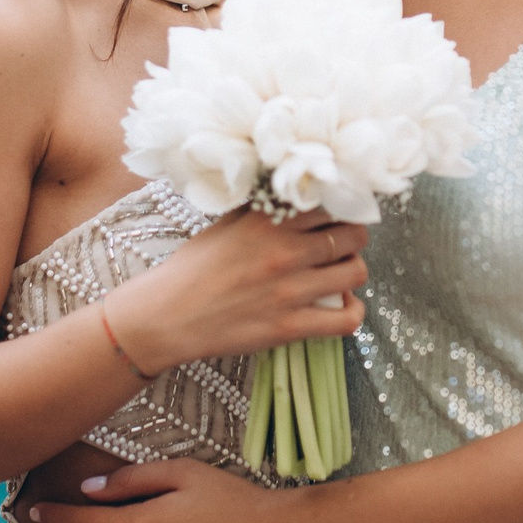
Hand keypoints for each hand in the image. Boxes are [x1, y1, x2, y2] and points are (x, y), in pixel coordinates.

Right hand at [107, 208, 365, 377]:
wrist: (166, 316)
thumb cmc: (192, 269)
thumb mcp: (225, 224)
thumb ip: (262, 210)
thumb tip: (293, 195)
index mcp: (268, 222)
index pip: (331, 202)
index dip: (341, 206)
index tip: (339, 211)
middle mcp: (285, 252)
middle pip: (353, 235)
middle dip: (352, 237)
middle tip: (341, 243)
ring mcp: (291, 291)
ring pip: (356, 272)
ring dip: (353, 270)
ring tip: (339, 272)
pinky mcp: (291, 326)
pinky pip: (347, 319)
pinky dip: (353, 311)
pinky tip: (343, 304)